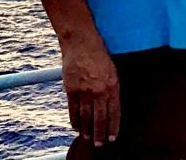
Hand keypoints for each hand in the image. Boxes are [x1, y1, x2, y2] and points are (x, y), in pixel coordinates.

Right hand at [62, 33, 119, 147]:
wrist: (81, 42)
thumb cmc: (99, 54)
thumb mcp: (112, 70)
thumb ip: (111, 88)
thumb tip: (111, 107)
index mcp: (112, 85)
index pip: (114, 112)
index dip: (113, 127)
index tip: (111, 138)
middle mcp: (99, 90)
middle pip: (99, 119)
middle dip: (99, 134)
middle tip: (99, 145)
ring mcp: (84, 91)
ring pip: (86, 118)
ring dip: (86, 130)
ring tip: (88, 138)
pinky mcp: (71, 90)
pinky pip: (73, 111)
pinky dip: (75, 121)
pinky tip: (77, 126)